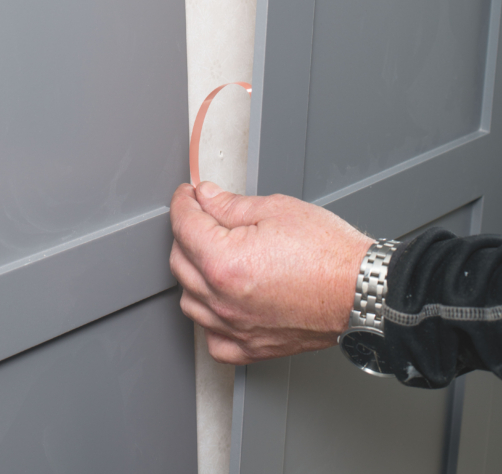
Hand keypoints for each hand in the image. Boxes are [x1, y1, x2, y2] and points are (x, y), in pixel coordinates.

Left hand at [170, 181, 372, 364]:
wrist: (362, 291)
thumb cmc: (329, 254)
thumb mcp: (276, 209)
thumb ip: (231, 205)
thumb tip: (207, 198)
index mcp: (225, 263)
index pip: (184, 225)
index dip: (183, 202)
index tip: (187, 195)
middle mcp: (225, 301)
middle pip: (180, 261)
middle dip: (186, 232)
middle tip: (202, 216)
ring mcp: (236, 328)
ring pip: (189, 300)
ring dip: (193, 273)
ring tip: (210, 253)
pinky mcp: (252, 347)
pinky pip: (212, 337)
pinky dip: (209, 317)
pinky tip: (220, 299)